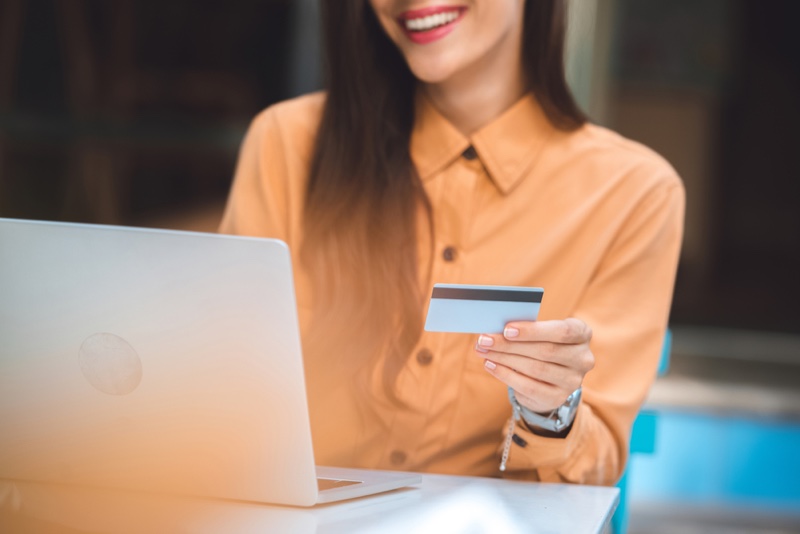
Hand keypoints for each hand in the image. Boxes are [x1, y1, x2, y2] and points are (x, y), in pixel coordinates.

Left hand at [474, 318, 594, 412]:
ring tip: (483, 351)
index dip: (534, 331)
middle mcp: (583, 358)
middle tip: (484, 340)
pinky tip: (490, 365)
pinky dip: (506, 375)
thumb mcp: (541, 333)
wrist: (551, 378)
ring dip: (504, 359)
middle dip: (510, 345)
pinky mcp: (558, 397)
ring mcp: (573, 381)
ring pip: (535, 368)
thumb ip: (526, 330)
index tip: (507, 329)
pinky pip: (529, 387)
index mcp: (582, 334)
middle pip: (545, 351)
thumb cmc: (541, 344)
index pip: (562, 331)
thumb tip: (495, 329)